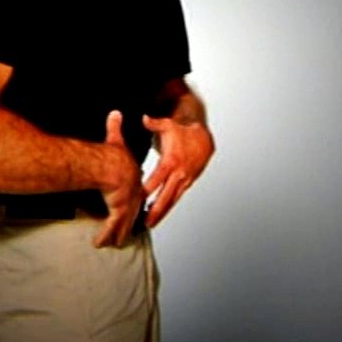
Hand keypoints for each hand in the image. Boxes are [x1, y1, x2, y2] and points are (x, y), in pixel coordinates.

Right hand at [93, 110, 143, 247]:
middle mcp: (132, 193)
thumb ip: (115, 127)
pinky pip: (111, 226)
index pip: (134, 191)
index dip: (133, 199)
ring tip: (115, 243)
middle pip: (131, 210)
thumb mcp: (115, 139)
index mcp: (133, 179)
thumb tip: (115, 112)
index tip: (133, 203)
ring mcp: (127, 203)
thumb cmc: (112, 154)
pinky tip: (99, 243)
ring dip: (117, 233)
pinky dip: (105, 235)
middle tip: (129, 231)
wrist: (111, 165)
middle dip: (129, 223)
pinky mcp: (118, 210)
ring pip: (122, 223)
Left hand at [141, 114, 213, 228]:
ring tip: (149, 223)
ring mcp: (184, 181)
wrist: (204, 139)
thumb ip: (154, 123)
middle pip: (166, 196)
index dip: (147, 189)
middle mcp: (178, 173)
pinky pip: (176, 198)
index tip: (136, 198)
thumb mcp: (168, 125)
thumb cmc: (184, 133)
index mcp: (171, 161)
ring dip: (161, 213)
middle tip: (145, 222)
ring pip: (172, 201)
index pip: (157, 178)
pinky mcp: (187, 184)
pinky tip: (158, 215)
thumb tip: (144, 118)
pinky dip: (168, 207)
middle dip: (155, 210)